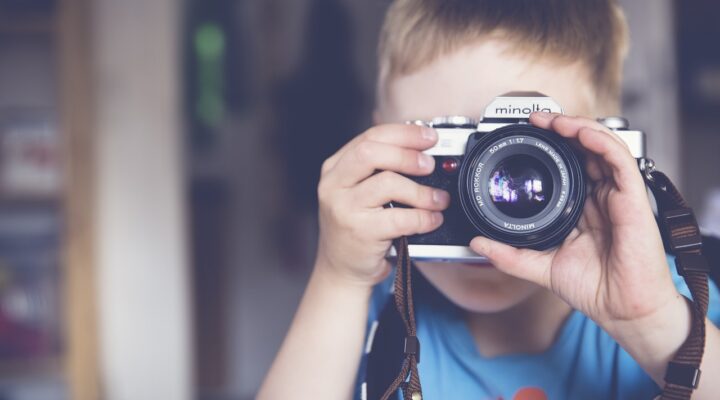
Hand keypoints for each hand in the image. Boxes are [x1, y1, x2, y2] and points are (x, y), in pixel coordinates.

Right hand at [316, 124, 449, 286]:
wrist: (340, 270)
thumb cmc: (356, 228)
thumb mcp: (357, 192)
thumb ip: (379, 169)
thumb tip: (421, 150)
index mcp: (335, 168)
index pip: (370, 137)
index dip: (403, 133)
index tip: (428, 136)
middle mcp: (334, 185)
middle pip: (372, 152)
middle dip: (408, 154)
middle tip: (430, 165)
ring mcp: (344, 209)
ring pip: (388, 183)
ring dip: (421, 191)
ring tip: (437, 199)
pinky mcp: (360, 232)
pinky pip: (400, 218)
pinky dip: (423, 217)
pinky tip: (432, 219)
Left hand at [470, 113, 681, 328]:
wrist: (622, 310)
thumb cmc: (594, 288)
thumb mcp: (540, 267)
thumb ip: (509, 254)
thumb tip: (477, 242)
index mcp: (583, 206)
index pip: (569, 164)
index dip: (551, 145)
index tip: (526, 134)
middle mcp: (601, 196)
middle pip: (585, 148)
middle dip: (561, 127)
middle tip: (535, 119)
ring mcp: (618, 195)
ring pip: (602, 145)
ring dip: (578, 127)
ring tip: (552, 120)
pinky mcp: (633, 199)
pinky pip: (620, 160)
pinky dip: (600, 141)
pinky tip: (580, 133)